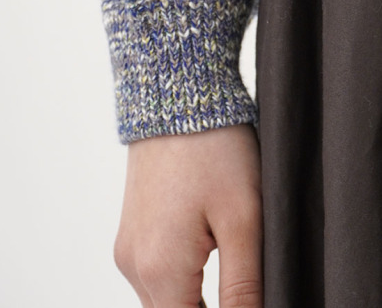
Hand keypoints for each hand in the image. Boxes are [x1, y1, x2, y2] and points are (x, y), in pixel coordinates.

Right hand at [113, 123, 262, 307]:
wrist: (179, 93)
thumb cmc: (215, 147)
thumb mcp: (243, 218)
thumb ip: (245, 286)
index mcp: (160, 270)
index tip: (251, 298)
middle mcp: (134, 266)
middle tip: (249, 285)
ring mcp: (129, 248)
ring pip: (166, 300)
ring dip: (199, 299)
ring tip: (235, 263)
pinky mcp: (133, 232)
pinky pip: (157, 274)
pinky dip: (184, 278)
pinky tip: (214, 252)